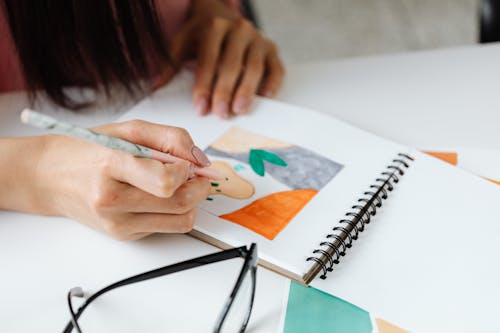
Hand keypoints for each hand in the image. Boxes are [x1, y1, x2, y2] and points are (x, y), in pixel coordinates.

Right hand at [35, 120, 210, 240]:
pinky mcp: (124, 236)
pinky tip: (156, 196)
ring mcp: (118, 224)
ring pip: (180, 221)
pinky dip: (172, 211)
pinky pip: (167, 227)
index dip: (187, 171)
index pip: (166, 181)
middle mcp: (113, 201)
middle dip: (199, 187)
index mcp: (111, 167)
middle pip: (180, 204)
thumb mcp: (129, 130)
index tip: (187, 162)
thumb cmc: (88, 149)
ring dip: (190, 202)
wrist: (50, 177)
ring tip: (178, 185)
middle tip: (195, 174)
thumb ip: (171, 139)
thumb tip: (200, 160)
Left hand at [168, 0, 284, 117]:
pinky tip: (265, 97)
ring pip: (254, 67)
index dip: (204, 86)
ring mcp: (257, 38)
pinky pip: (276, 67)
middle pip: (232, 65)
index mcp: (214, 27)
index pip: (208, 60)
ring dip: (247, 91)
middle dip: (225, 92)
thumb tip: (155, 86)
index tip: (200, 108)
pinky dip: (272, 83)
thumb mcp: (182, 43)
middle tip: (220, 114)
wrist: (221, 14)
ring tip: (239, 110)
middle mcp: (238, 29)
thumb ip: (170, 64)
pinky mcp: (271, 48)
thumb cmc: (200, 35)